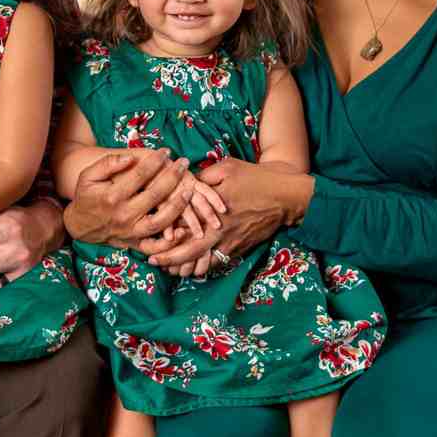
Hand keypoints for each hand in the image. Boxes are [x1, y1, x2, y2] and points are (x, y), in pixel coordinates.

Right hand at [61, 149, 199, 250]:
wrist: (79, 226)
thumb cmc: (86, 196)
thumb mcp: (88, 176)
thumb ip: (107, 164)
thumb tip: (130, 157)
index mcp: (112, 196)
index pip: (139, 175)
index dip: (155, 161)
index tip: (167, 151)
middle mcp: (123, 215)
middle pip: (154, 195)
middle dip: (172, 177)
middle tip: (184, 163)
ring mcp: (130, 232)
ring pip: (160, 222)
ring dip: (178, 206)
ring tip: (190, 190)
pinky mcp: (134, 244)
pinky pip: (154, 247)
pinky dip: (170, 242)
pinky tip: (183, 229)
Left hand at [148, 157, 312, 271]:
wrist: (286, 196)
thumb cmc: (256, 178)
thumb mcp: (227, 168)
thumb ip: (203, 176)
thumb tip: (184, 181)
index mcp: (213, 212)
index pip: (184, 230)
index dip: (165, 238)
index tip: (149, 244)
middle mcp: (220, 231)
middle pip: (190, 252)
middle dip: (170, 260)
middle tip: (153, 263)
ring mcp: (231, 242)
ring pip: (204, 262)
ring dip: (185, 267)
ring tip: (170, 269)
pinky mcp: (240, 247)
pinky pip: (219, 261)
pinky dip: (204, 266)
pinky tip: (193, 268)